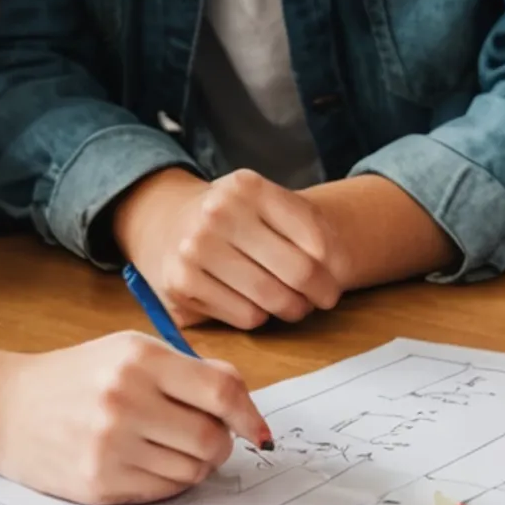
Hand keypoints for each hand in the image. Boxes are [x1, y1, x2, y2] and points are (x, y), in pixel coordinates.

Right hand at [0, 334, 270, 504]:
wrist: (5, 408)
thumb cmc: (77, 376)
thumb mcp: (131, 350)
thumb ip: (190, 369)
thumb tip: (244, 400)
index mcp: (140, 360)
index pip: (222, 390)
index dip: (249, 414)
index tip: (257, 430)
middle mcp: (125, 401)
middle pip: (212, 438)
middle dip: (221, 443)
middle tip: (207, 438)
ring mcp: (109, 446)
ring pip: (192, 470)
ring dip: (195, 464)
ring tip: (171, 447)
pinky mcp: (98, 483)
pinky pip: (163, 491)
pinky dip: (169, 481)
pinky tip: (149, 462)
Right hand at [115, 167, 343, 330]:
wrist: (166, 222)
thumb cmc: (233, 218)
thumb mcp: (266, 204)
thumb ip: (306, 228)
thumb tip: (339, 272)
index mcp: (248, 186)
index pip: (315, 237)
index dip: (335, 265)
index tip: (337, 277)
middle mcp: (218, 213)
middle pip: (298, 271)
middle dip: (321, 292)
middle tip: (324, 299)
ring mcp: (195, 248)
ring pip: (272, 299)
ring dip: (293, 309)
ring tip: (293, 303)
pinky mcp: (181, 284)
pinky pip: (245, 317)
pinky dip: (260, 317)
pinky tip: (255, 303)